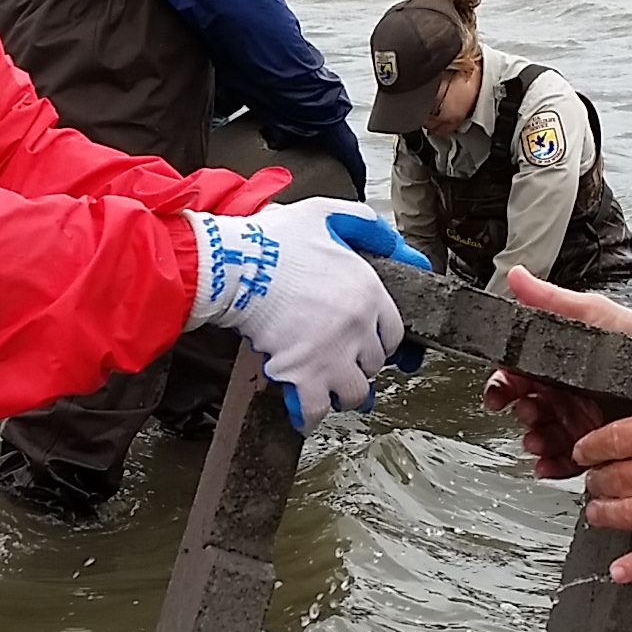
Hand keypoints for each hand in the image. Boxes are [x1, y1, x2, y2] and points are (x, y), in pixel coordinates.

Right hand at [181, 199, 415, 428]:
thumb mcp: (326, 215)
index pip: (393, 334)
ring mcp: (332, 354)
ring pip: (355, 393)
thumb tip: (396, 246)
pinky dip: (311, 416)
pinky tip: (305, 414)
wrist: (235, 265)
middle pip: (374, 365)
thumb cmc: (274, 240)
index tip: (366, 346)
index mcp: (368, 292)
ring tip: (328, 388)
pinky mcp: (302, 374)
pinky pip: (316, 410)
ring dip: (342, 394)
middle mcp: (357, 327)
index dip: (379, 342)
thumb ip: (365, 225)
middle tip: (340, 363)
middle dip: (358, 366)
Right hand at [479, 266, 631, 478]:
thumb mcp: (591, 312)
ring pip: (541, 437)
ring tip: (538, 440)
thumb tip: (517, 276)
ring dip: (533, 441)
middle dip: (519, 414)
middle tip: (527, 412)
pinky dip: (552, 465)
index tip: (499, 391)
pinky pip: (566, 461)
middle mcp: (563, 394)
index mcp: (555, 364)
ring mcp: (578, 421)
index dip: (501, 385)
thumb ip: (550, 298)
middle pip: (524, 409)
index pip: (515, 376)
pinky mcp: (595, 445)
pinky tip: (549, 464)